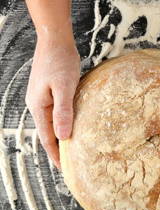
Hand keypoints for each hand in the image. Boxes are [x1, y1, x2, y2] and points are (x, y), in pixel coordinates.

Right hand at [25, 35, 79, 168]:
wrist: (55, 40)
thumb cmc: (60, 61)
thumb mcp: (64, 87)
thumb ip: (63, 112)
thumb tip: (63, 137)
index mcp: (39, 107)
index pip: (47, 138)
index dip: (56, 154)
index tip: (65, 169)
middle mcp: (38, 105)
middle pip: (47, 133)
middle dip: (57, 149)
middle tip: (70, 164)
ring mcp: (42, 99)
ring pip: (51, 124)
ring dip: (60, 138)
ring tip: (70, 150)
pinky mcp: (50, 93)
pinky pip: (55, 115)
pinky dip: (62, 125)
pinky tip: (70, 128)